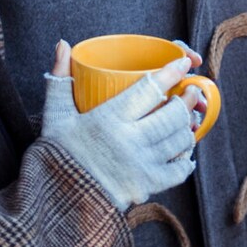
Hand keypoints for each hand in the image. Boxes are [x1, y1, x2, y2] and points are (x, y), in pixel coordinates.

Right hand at [40, 41, 200, 209]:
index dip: (172, 72)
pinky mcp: (146, 187)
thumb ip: (60, 80)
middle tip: (191, 90)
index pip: (149, 88)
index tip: (185, 62)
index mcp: (108, 119)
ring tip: (188, 117)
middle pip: (171, 115)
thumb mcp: (55, 117)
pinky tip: (184, 151)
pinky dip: (186, 160)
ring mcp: (140, 166)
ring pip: (178, 140)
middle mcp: (128, 141)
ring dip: (188, 127)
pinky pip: (178, 171)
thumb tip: (62, 43)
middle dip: (186, 100)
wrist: (56, 203)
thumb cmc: (56, 156)